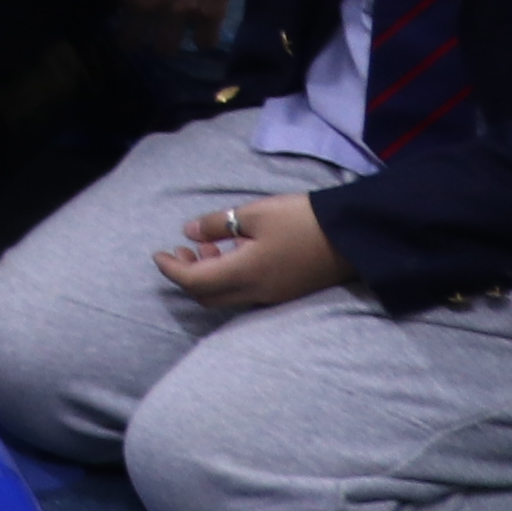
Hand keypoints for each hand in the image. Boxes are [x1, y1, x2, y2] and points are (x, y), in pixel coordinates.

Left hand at [156, 191, 349, 314]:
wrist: (353, 235)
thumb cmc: (301, 219)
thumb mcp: (254, 214)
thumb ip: (217, 225)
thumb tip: (190, 232)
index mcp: (244, 274)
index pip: (194, 282)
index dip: (171, 269)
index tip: (159, 253)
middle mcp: (256, 292)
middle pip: (207, 296)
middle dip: (187, 276)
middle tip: (181, 251)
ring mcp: (273, 295)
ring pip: (227, 296)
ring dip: (208, 276)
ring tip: (206, 247)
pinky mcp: (286, 291)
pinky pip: (246, 292)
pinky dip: (229, 277)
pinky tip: (233, 253)